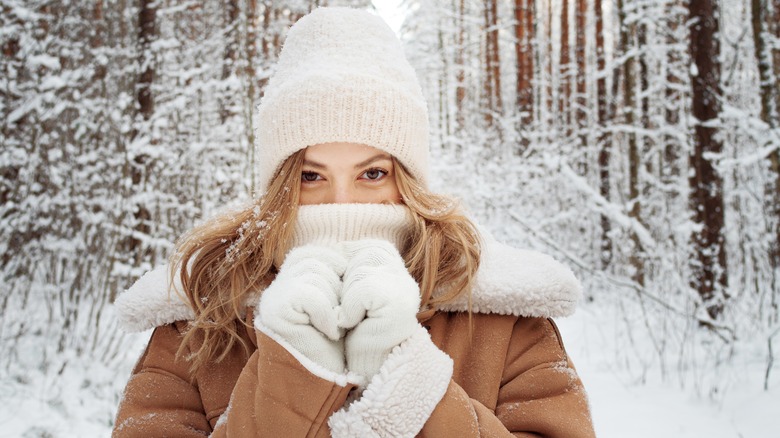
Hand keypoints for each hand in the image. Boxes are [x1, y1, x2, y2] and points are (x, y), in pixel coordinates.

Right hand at [257, 245, 347, 373]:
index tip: (345, 303)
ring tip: (333, 326)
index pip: (318, 253)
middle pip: (316, 259)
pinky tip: (329, 333)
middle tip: (339, 318)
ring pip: (314, 274)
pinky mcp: (274, 312)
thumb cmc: (337, 344)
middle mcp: (278, 285)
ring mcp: (273, 297)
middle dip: (338, 288)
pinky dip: (326, 314)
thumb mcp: (340, 301)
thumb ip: (336, 274)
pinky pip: (309, 294)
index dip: (340, 271)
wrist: (324, 379)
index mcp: (293, 279)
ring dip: (333, 302)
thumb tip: (348, 249)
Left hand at [337, 240, 420, 379]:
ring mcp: (403, 287)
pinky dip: (350, 310)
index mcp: (389, 263)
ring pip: (359, 273)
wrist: (362, 367)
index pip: (352, 248)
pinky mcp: (399, 304)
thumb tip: (334, 246)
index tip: (345, 299)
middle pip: (356, 256)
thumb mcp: (346, 289)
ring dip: (346, 301)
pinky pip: (362, 292)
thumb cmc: (351, 328)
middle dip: (343, 287)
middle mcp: (401, 272)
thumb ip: (345, 265)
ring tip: (353, 319)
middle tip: (349, 311)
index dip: (339, 274)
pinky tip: (354, 325)